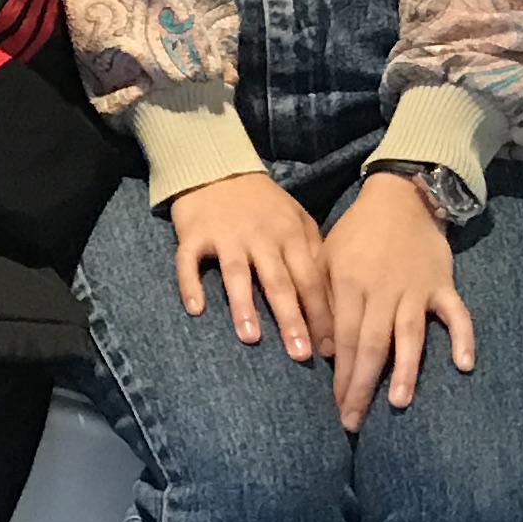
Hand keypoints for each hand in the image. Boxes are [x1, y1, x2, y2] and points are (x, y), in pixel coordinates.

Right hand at [166, 170, 330, 362]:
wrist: (217, 167)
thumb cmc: (263, 202)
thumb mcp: (297, 218)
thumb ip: (313, 250)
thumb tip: (333, 295)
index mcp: (290, 235)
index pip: (310, 280)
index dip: (321, 314)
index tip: (329, 348)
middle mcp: (260, 237)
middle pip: (278, 282)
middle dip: (290, 319)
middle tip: (299, 354)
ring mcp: (226, 236)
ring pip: (236, 274)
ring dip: (243, 306)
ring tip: (251, 337)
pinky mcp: (194, 234)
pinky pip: (189, 261)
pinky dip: (190, 283)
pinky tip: (195, 309)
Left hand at [325, 172, 476, 431]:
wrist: (400, 198)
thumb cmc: (356, 233)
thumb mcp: (326, 259)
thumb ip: (323, 302)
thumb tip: (324, 351)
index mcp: (350, 285)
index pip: (343, 339)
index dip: (340, 375)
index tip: (335, 406)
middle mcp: (382, 291)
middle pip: (372, 345)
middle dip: (362, 385)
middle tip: (354, 420)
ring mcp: (416, 289)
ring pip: (410, 334)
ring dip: (405, 369)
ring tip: (399, 401)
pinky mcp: (443, 284)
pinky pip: (456, 313)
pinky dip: (462, 336)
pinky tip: (464, 364)